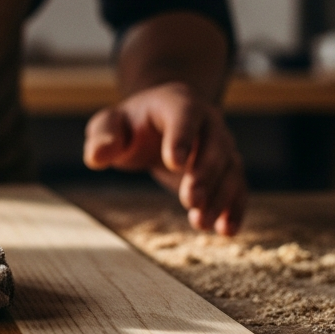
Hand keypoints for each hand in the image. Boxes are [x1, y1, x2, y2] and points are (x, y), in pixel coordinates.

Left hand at [83, 82, 246, 235]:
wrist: (156, 125)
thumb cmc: (130, 125)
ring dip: (220, 196)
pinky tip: (226, 230)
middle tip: (191, 201)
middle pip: (214, 145)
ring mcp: (221, 144)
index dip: (182, 138)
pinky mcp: (227, 167)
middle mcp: (207, 121)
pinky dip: (234, 207)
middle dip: (205, 174)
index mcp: (176, 103)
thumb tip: (97, 156)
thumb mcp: (109, 124)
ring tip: (201, 223)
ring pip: (229, 168)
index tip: (174, 164)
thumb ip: (102, 136)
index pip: (184, 115)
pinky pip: (237, 186)